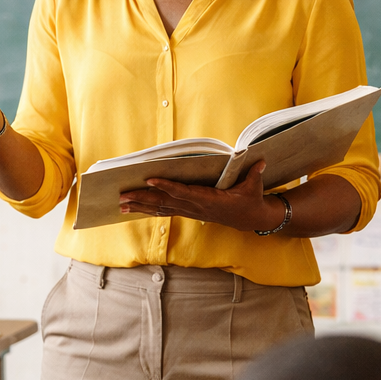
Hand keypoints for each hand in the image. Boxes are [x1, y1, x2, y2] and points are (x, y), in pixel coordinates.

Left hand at [118, 159, 280, 229]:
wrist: (251, 219)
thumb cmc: (250, 200)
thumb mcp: (254, 187)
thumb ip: (253, 174)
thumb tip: (259, 160)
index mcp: (208, 200)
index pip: (183, 192)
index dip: (166, 186)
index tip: (150, 179)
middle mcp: (195, 207)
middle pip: (165, 202)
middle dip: (142, 199)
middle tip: (122, 196)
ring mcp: (190, 211)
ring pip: (161, 209)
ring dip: (140, 206)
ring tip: (121, 204)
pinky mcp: (188, 212)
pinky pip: (165, 211)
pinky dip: (148, 209)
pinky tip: (134, 208)